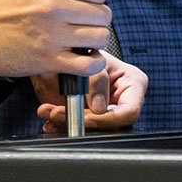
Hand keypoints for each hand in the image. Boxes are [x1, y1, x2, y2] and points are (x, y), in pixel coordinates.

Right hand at [0, 0, 111, 77]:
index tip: (86, 2)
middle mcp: (54, 7)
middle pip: (103, 13)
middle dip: (97, 17)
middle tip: (84, 21)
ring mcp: (52, 35)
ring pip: (99, 37)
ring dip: (96, 39)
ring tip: (83, 39)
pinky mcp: (47, 60)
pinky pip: (87, 65)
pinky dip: (92, 64)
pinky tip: (83, 58)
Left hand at [32, 52, 148, 134]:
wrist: (61, 51)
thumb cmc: (80, 50)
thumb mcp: (87, 58)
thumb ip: (96, 79)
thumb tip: (99, 107)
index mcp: (132, 83)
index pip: (129, 111)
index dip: (108, 120)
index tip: (86, 119)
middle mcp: (122, 101)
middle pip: (109, 125)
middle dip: (82, 123)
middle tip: (58, 113)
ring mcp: (105, 112)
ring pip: (92, 131)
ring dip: (67, 124)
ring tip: (49, 111)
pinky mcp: (89, 118)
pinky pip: (78, 130)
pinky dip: (61, 126)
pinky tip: (49, 116)